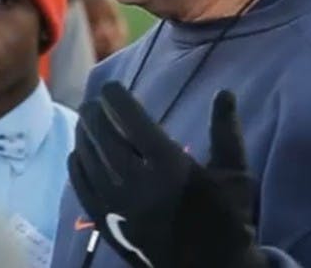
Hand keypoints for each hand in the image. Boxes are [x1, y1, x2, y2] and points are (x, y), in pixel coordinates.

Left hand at [68, 82, 266, 267]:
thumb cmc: (227, 220)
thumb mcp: (235, 174)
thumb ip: (226, 130)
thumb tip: (224, 92)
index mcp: (169, 165)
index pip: (131, 119)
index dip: (115, 98)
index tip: (110, 88)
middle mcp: (138, 181)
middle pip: (104, 135)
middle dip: (95, 113)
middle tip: (93, 102)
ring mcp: (118, 204)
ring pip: (89, 158)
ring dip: (84, 135)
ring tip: (85, 122)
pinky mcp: (106, 222)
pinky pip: (81, 186)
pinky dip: (76, 165)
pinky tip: (77, 153)